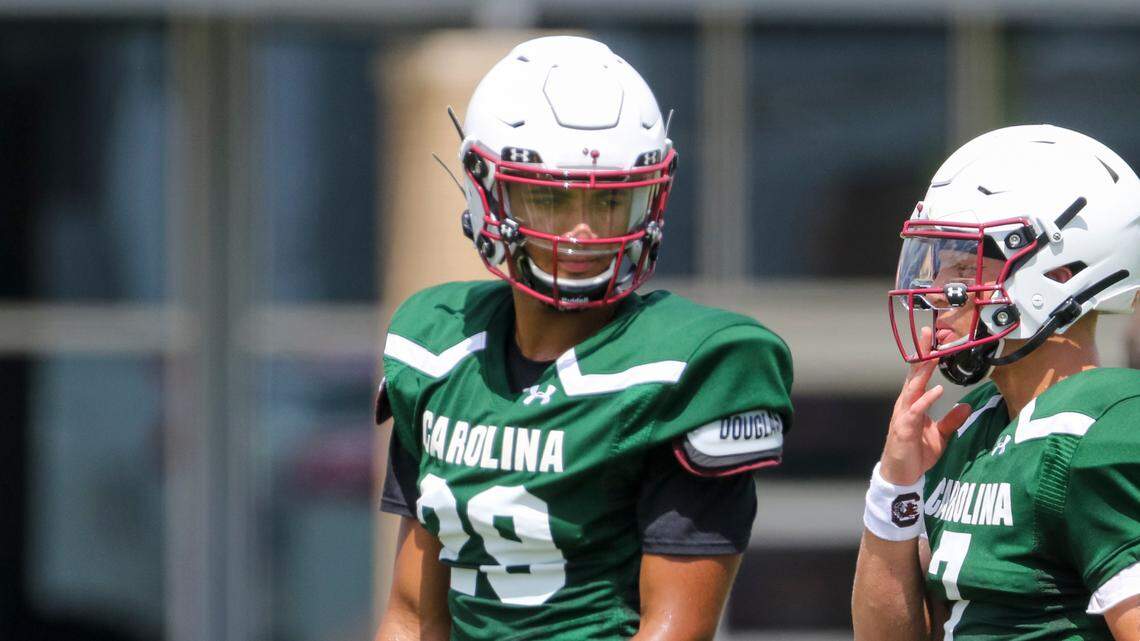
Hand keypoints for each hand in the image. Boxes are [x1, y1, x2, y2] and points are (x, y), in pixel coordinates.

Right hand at [880, 327, 972, 484]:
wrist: (901, 477)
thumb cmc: (916, 454)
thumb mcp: (940, 436)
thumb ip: (952, 420)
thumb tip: (966, 406)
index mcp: (914, 403)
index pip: (920, 375)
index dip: (928, 357)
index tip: (937, 339)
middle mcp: (906, 405)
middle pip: (914, 374)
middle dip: (921, 353)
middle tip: (928, 332)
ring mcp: (903, 415)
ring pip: (913, 387)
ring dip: (922, 370)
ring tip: (932, 354)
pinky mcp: (904, 429)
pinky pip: (915, 411)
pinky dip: (925, 400)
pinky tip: (935, 390)